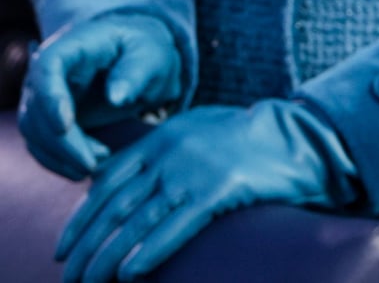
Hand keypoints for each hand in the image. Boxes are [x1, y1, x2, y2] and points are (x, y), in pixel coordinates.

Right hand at [19, 14, 182, 180]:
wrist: (138, 60)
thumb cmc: (144, 50)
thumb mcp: (151, 53)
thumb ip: (136, 71)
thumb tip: (117, 97)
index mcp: (71, 46)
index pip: (47, 69)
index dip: (50, 98)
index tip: (64, 126)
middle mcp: (48, 72)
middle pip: (37, 109)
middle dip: (61, 142)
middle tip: (91, 164)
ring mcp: (43, 97)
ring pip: (35, 133)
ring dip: (61, 156)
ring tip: (97, 163)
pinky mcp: (47, 121)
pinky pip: (43, 146)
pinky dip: (61, 161)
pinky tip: (90, 164)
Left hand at [56, 100, 359, 282]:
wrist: (294, 135)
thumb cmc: (245, 136)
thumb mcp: (195, 129)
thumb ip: (157, 150)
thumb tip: (112, 176)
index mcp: (162, 137)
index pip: (106, 182)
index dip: (80, 218)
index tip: (64, 247)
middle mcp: (172, 153)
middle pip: (116, 206)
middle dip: (87, 246)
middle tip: (69, 276)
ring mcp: (195, 171)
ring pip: (138, 222)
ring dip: (107, 258)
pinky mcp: (219, 190)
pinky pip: (175, 227)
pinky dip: (148, 252)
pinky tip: (130, 274)